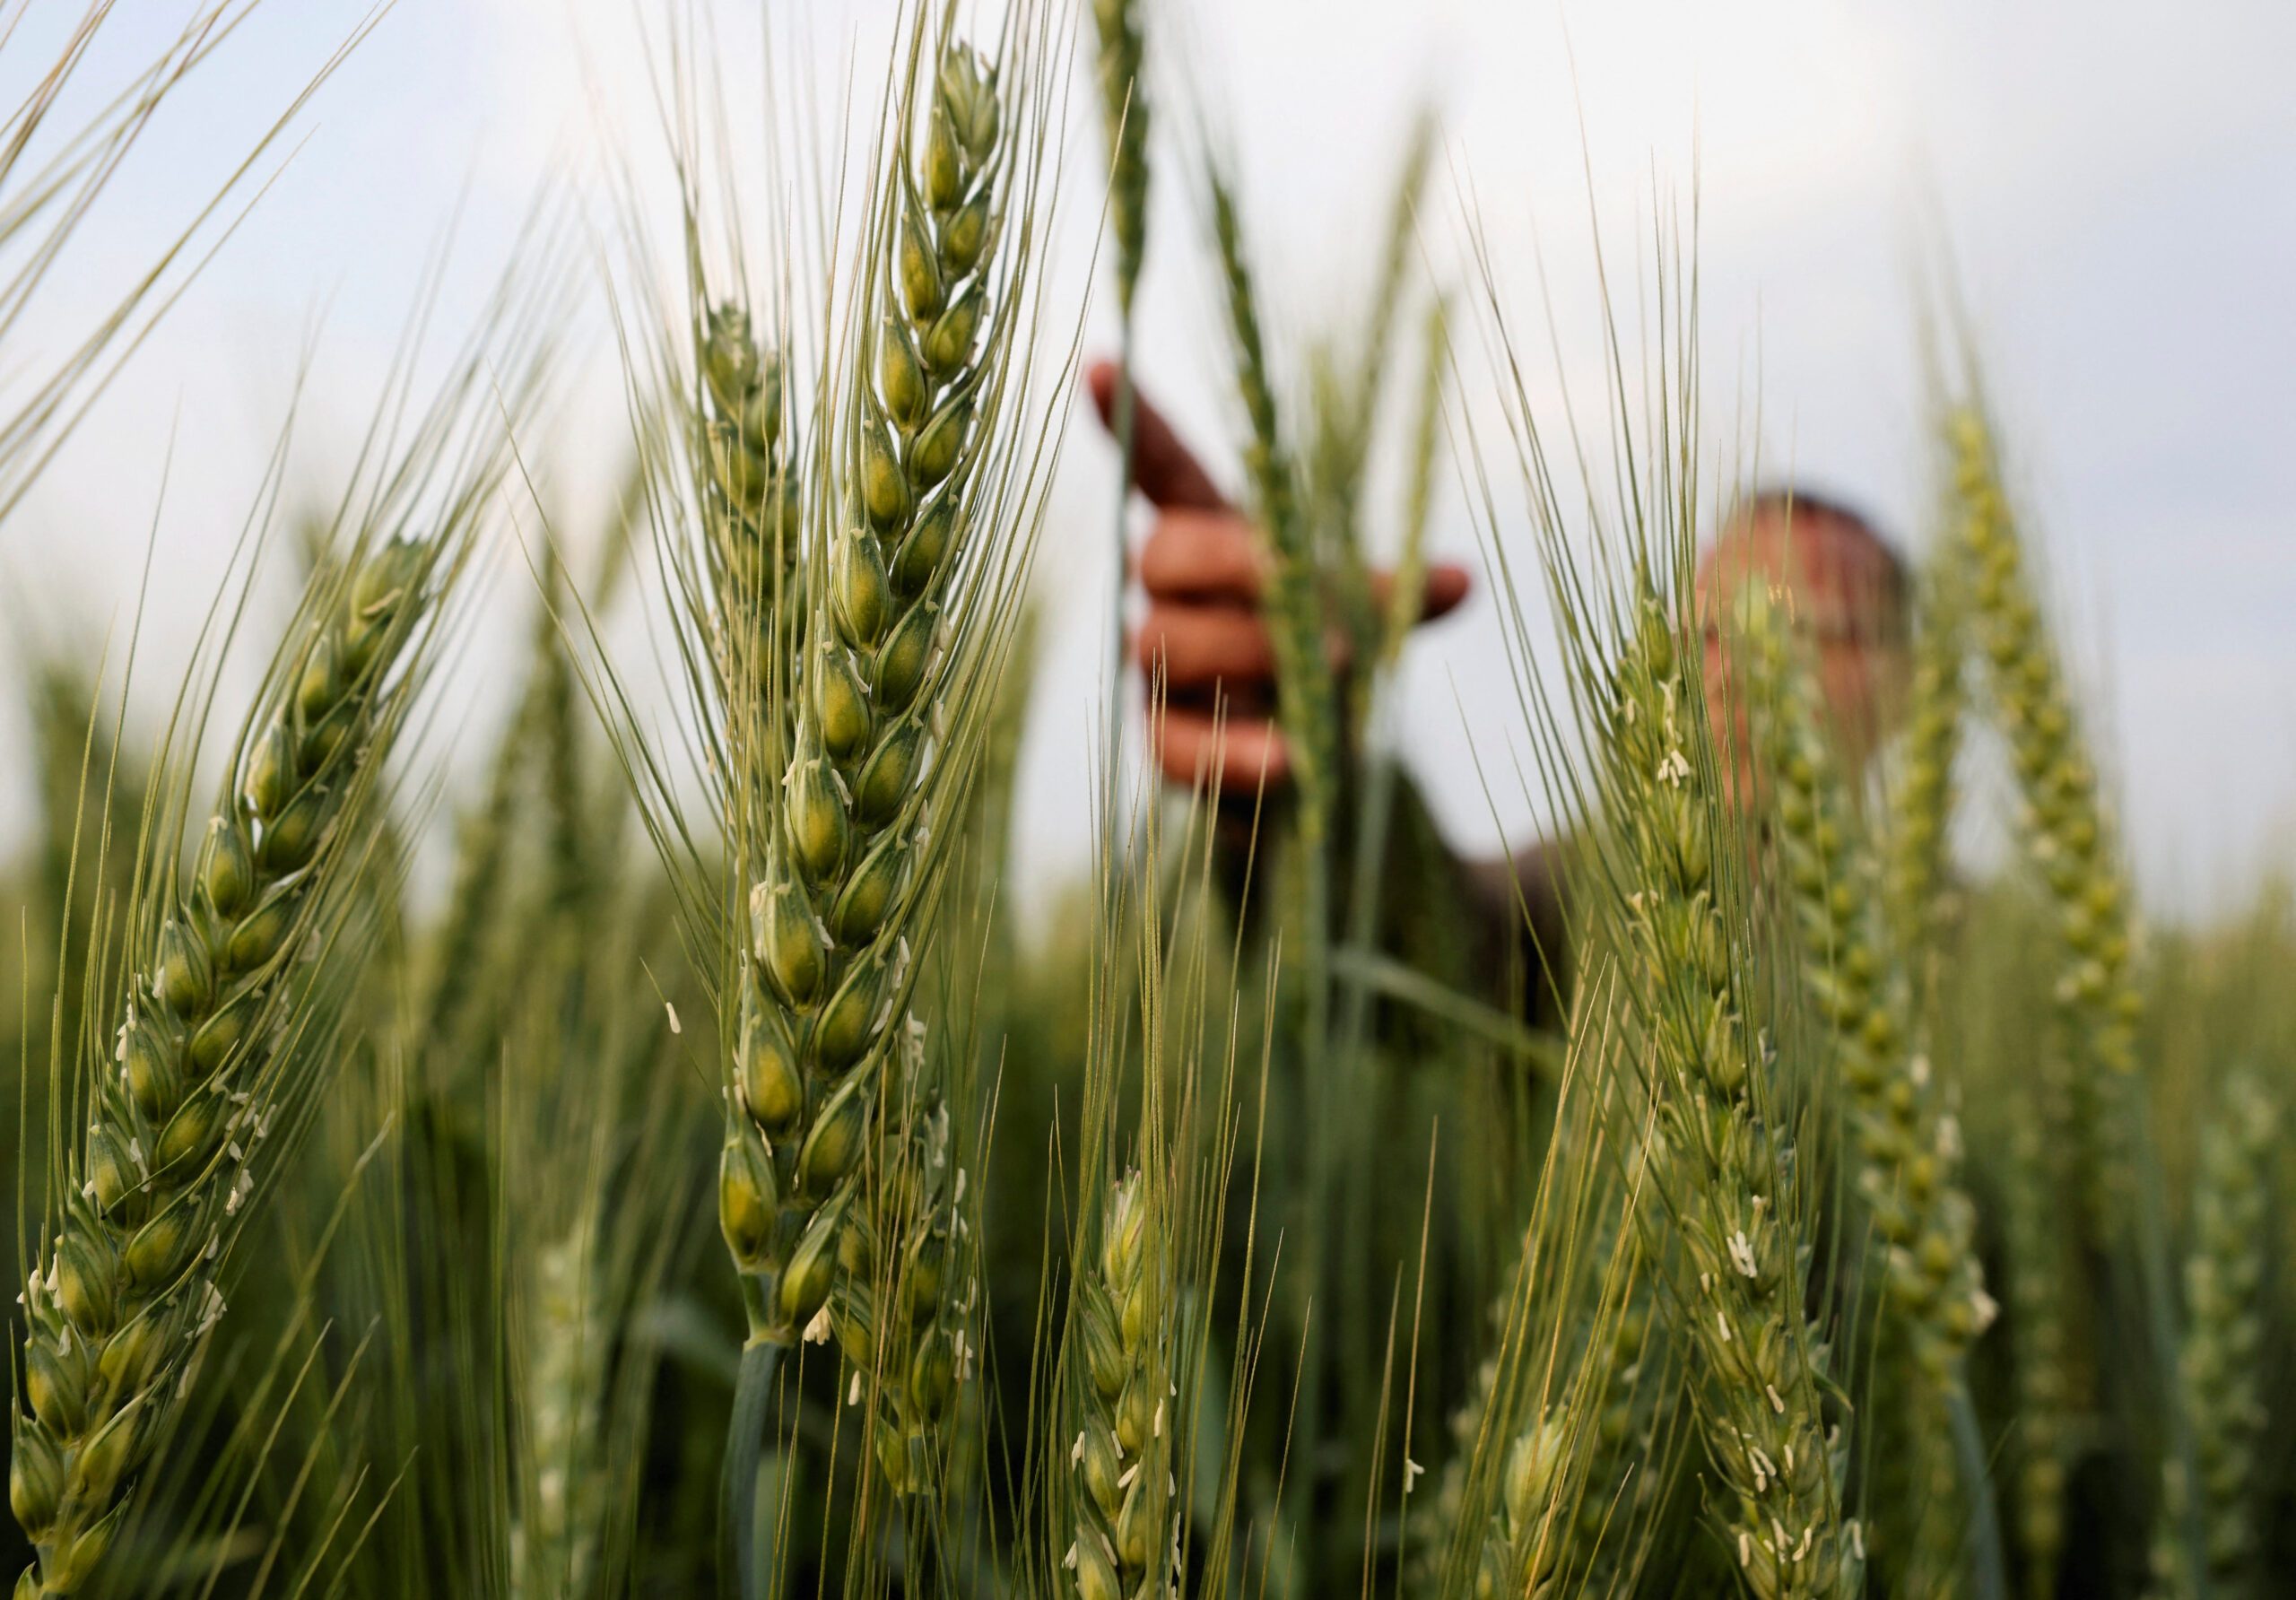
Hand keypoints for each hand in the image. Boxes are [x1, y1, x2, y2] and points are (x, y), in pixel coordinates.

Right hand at [1087, 359, 1470, 794]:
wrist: (1313, 762)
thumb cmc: (1321, 654)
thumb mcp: (1356, 610)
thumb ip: (1388, 592)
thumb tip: (1457, 579)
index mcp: (1211, 536)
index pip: (1160, 469)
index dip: (1132, 422)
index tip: (1104, 363)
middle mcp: (1169, 598)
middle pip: (1159, 556)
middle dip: (1229, 564)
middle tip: (1294, 578)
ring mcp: (1159, 673)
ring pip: (1164, 644)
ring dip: (1248, 651)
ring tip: (1332, 666)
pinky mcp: (1167, 747)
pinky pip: (1179, 746)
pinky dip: (1238, 752)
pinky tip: (1292, 758)